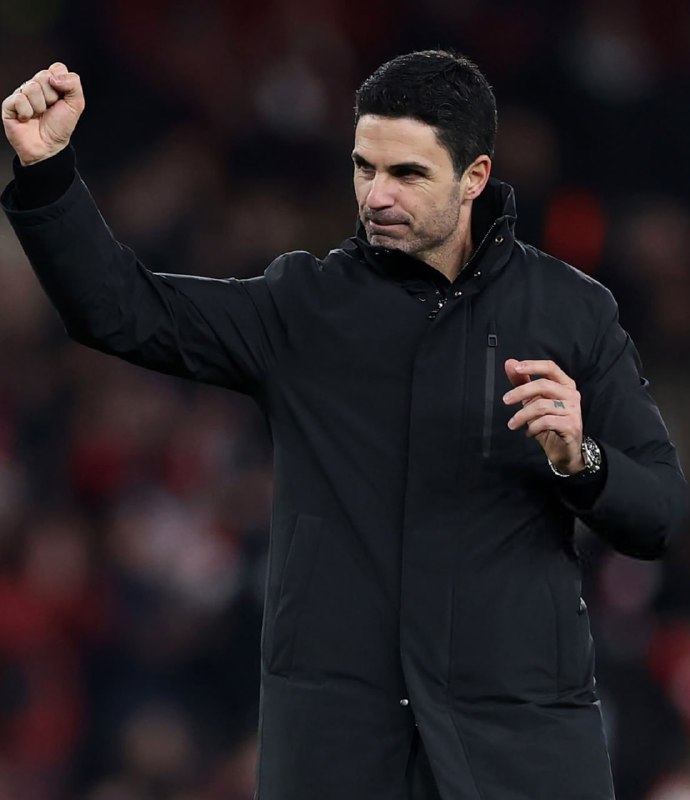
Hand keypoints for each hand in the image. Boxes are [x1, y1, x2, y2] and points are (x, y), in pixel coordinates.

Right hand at [2, 63, 84, 165]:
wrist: (48, 147)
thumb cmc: (60, 128)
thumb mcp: (76, 105)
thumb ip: (73, 84)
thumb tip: (55, 76)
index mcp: (51, 84)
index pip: (57, 68)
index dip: (62, 83)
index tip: (62, 99)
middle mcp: (36, 87)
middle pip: (44, 75)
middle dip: (52, 96)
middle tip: (51, 109)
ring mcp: (22, 94)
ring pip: (31, 87)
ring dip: (40, 106)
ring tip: (39, 115)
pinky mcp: (9, 104)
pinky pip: (19, 99)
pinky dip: (27, 112)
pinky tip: (27, 118)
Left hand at [503, 359, 583, 473]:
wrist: (564, 450)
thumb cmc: (549, 423)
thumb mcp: (533, 400)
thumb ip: (522, 381)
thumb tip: (509, 363)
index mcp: (564, 384)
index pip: (550, 367)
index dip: (533, 365)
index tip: (516, 368)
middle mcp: (572, 395)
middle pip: (543, 385)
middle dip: (521, 392)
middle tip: (505, 400)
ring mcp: (573, 410)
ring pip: (542, 405)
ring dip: (522, 415)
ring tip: (513, 424)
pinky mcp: (571, 426)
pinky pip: (546, 422)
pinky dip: (533, 428)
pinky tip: (529, 432)